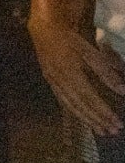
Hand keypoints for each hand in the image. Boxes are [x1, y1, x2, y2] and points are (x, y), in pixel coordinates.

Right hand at [29, 19, 124, 135]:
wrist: (44, 31)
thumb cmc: (70, 40)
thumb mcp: (90, 51)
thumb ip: (106, 71)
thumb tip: (123, 90)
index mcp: (71, 73)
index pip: (90, 98)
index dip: (104, 112)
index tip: (117, 122)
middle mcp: (61, 82)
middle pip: (81, 106)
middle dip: (97, 120)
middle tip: (112, 131)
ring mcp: (53, 84)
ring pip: (71, 106)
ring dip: (87, 120)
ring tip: (101, 131)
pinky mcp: (51, 83)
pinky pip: (63, 102)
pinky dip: (75, 113)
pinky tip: (84, 119)